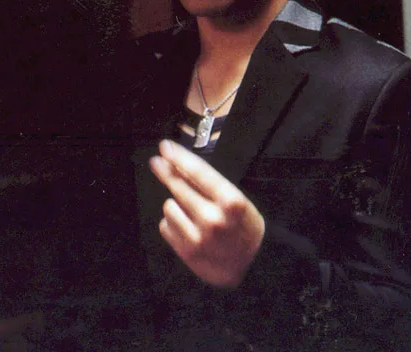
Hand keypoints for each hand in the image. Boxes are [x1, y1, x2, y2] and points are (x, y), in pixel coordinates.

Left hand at [149, 140, 265, 287]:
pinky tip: (187, 226)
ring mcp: (198, 236)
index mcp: (231, 201)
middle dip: (167, 171)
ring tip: (192, 212)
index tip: (165, 147)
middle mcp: (213, 218)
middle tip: (157, 161)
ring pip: (169, 206)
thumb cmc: (245, 227)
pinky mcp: (187, 251)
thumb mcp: (237, 200)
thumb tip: (181, 165)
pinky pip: (166, 226)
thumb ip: (211, 185)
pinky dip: (173, 223)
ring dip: (176, 204)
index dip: (179, 157)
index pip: (199, 172)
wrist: (253, 264)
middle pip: (179, 187)